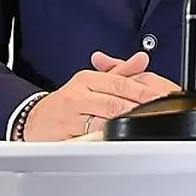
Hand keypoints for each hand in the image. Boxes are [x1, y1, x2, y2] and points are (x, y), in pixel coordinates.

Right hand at [23, 52, 164, 140]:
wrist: (34, 120)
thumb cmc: (67, 102)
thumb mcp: (91, 81)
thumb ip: (120, 71)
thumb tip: (142, 58)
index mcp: (87, 78)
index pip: (121, 83)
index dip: (143, 91)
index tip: (161, 97)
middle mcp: (78, 93)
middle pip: (115, 101)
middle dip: (139, 108)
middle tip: (157, 112)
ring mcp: (71, 114)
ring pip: (104, 119)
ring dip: (125, 123)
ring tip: (143, 124)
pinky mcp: (65, 132)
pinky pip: (90, 136)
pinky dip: (106, 137)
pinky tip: (118, 137)